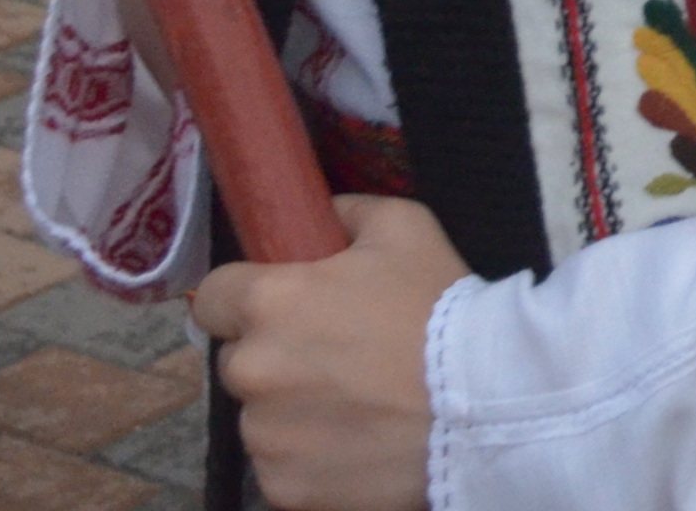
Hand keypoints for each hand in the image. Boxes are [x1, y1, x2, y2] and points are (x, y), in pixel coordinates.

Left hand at [194, 196, 460, 510]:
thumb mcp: (406, 228)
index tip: (280, 308)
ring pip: (258, 418)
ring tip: (353, 406)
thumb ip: (350, 211)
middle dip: (274, 357)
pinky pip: (280, 467)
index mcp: (269, 302)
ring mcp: (264, 436)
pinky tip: (354, 444)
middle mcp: (252, 371)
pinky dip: (307, 458)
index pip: (212, 297)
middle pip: (239, 361)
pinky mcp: (283, 488)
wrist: (484, 402)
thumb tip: (325, 214)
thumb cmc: (440, 307)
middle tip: (334, 358)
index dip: (242, 298)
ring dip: (289, 410)